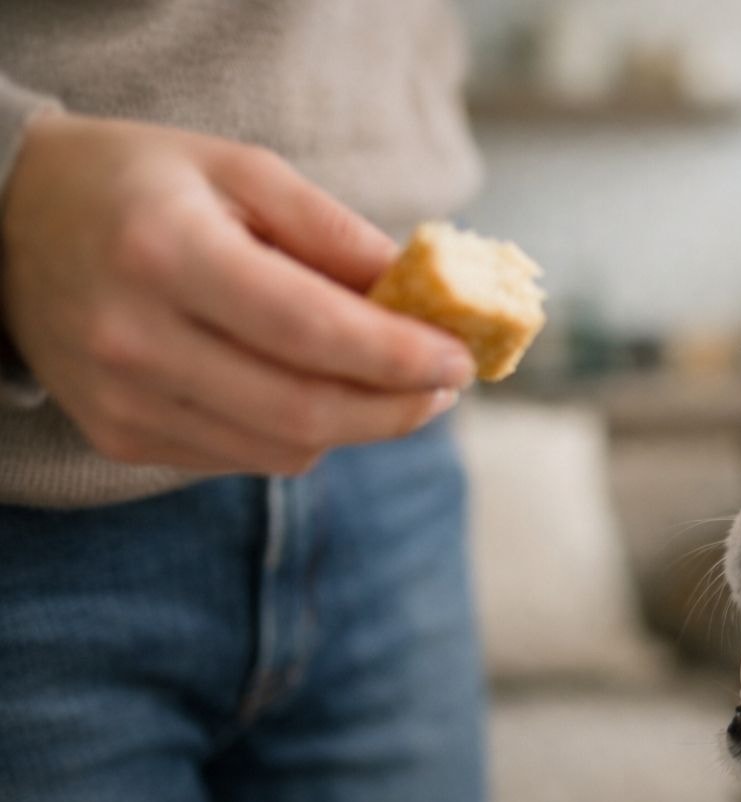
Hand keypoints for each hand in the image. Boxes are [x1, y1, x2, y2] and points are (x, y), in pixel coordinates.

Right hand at [0, 113, 474, 473]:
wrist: (9, 224)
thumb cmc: (143, 185)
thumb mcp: (242, 171)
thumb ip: (335, 234)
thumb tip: (423, 295)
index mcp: (167, 255)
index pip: (311, 333)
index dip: (399, 356)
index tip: (461, 358)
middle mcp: (135, 339)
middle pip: (304, 412)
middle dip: (397, 408)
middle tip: (447, 386)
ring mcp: (122, 400)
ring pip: (282, 449)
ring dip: (360, 427)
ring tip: (398, 388)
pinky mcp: (119, 436)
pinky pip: (244, 457)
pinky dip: (303, 435)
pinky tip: (320, 393)